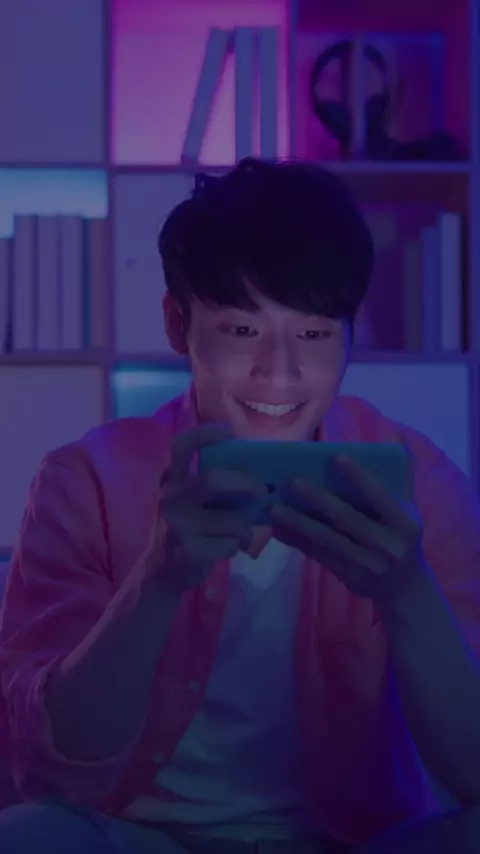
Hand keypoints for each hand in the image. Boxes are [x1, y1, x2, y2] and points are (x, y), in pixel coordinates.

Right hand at [153, 423, 267, 593]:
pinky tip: (226, 549)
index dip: (203, 435)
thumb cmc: (186, 531)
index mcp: (170, 481)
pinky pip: (231, 544)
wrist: (161, 575)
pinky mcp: (187, 551)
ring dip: (246, 529)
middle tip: (262, 491)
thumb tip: (258, 478)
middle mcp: (168, 498)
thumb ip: (213, 488)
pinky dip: (237, 547)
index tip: (227, 433)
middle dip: (245, 483)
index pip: (180, 448)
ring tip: (243, 535)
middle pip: (212, 480)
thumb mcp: (192, 503)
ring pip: (232, 520)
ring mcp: (176, 525)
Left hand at [268, 453, 426, 603]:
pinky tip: (278, 528)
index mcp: (403, 522)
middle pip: (347, 518)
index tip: (336, 456)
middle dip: (318, 500)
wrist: (404, 587)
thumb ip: (402, 473)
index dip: (359, 477)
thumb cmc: (402, 535)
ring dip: (298, 523)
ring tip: (274, 508)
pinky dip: (297, 541)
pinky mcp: (347, 576)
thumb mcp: (409, 507)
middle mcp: (386, 544)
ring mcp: (366, 563)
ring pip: (327, 539)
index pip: (379, 496)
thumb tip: (394, 433)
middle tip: (292, 482)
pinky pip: (318, 555)